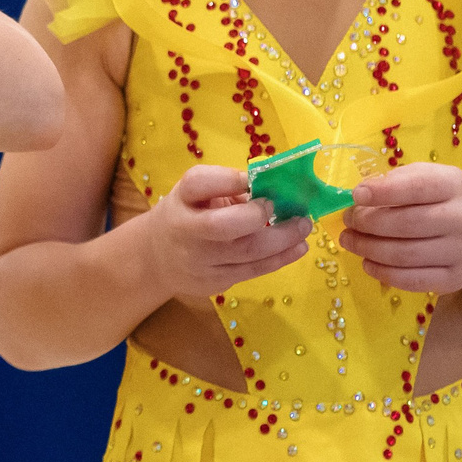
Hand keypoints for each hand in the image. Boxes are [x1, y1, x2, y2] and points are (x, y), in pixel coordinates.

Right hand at [142, 166, 311, 297]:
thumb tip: (272, 184)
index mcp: (180, 199)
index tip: (256, 178)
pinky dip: (280, 259)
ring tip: (304, 227)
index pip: (198, 184)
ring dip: (283, 240)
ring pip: (246, 254)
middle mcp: (185, 231)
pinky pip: (252, 271)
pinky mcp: (214, 283)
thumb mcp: (195, 194)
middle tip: (290, 208)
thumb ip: (226, 186)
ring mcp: (200, 262)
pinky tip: (298, 248)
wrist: (157, 258)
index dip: (229, 180)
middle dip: (260, 216)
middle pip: (222, 227)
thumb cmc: (185, 214)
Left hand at [338, 162, 461, 292]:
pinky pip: (413, 280)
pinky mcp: (455, 279)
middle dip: (368, 223)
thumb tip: (361, 195)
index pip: (416, 188)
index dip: (383, 192)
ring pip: (405, 255)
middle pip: (406, 224)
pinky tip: (368, 263)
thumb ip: (397, 180)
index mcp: (453, 186)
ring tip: (350, 241)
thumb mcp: (429, 177)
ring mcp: (461, 252)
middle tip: (347, 221)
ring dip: (368, 249)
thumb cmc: (445, 200)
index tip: (356, 195)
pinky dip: (384, 273)